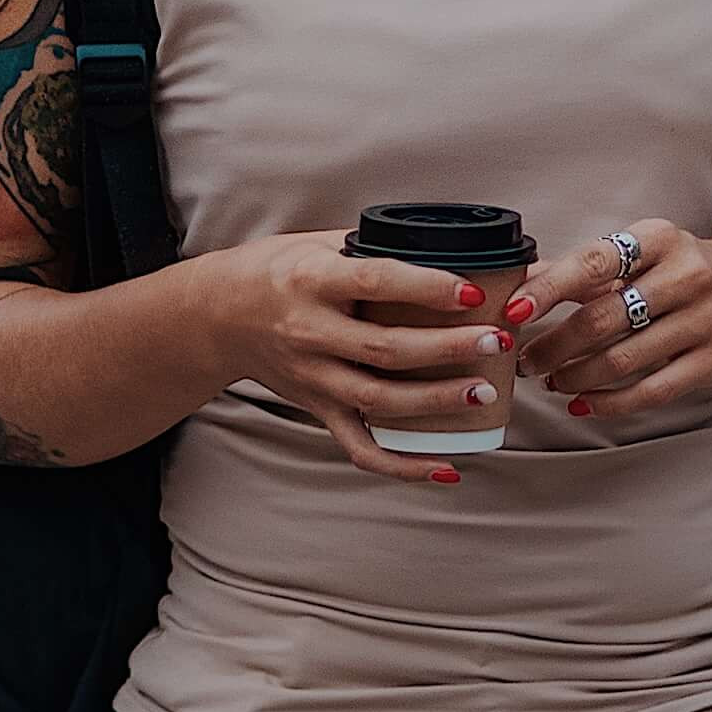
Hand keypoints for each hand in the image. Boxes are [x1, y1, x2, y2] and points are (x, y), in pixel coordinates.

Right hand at [189, 230, 514, 483]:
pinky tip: (447, 468)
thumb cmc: (275, 271)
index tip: (471, 291)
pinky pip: (361, 447)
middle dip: (448, 348)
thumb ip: (372, 246)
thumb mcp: (315, 243)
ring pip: (379, 399)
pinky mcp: (318, 408)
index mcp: (312, 280)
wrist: (216, 316)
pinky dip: (404, 466)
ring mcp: (314, 377)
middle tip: (495, 341)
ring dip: (436, 400)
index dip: (426, 288)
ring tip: (483, 393)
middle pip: (386, 348)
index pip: (376, 282)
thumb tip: (443, 244)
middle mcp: (310, 332)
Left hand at [502, 218, 711, 417]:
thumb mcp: (641, 252)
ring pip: (623, 359)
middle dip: (554, 345)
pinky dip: (609, 403)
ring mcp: (703, 320)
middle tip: (526, 360)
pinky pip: (652, 391)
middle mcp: (685, 276)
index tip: (514, 310)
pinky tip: (582, 403)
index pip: (593, 263)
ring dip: (575, 376)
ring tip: (551, 380)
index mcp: (657, 239)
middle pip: (603, 318)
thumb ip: (581, 267)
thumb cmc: (682, 269)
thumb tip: (517, 280)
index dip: (549, 288)